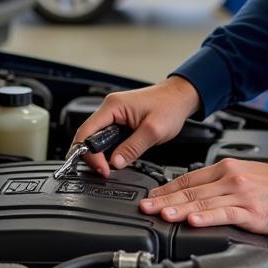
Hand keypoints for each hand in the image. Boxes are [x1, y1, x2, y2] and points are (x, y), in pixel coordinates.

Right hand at [72, 75, 200, 176]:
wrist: (180, 97)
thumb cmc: (170, 106)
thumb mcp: (153, 131)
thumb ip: (132, 148)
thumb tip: (115, 163)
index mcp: (113, 106)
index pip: (86, 132)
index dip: (89, 154)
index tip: (103, 169)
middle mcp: (110, 107)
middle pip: (88, 135)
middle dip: (93, 156)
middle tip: (106, 171)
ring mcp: (114, 113)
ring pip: (97, 137)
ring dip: (101, 153)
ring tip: (111, 165)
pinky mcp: (120, 119)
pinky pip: (107, 136)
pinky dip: (109, 148)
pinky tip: (116, 156)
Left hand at [139, 155, 267, 234]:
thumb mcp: (244, 175)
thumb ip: (221, 183)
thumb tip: (197, 195)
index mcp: (226, 169)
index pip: (188, 178)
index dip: (166, 189)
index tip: (150, 197)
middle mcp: (230, 179)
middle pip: (190, 190)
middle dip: (164, 200)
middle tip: (145, 207)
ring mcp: (240, 195)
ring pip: (202, 202)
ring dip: (178, 208)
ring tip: (160, 214)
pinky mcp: (251, 211)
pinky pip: (224, 213)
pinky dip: (206, 217)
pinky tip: (193, 221)